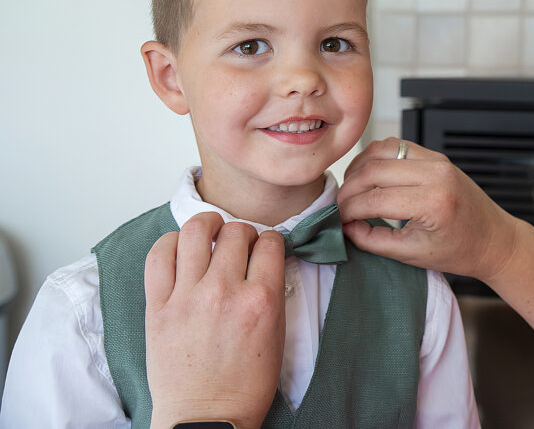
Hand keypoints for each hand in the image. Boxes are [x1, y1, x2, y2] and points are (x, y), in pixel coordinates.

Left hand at [144, 212, 284, 428]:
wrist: (206, 418)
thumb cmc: (244, 386)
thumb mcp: (277, 336)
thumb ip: (272, 292)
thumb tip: (265, 260)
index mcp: (261, 301)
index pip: (270, 243)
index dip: (270, 240)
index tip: (265, 247)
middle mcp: (224, 292)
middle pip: (236, 232)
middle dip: (243, 232)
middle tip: (240, 243)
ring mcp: (188, 297)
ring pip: (196, 231)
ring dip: (207, 223)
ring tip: (210, 229)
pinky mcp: (158, 307)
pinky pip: (158, 255)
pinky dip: (170, 242)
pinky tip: (180, 247)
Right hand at [338, 138, 524, 281]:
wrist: (493, 239)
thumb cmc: (459, 251)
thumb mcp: (412, 254)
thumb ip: (374, 240)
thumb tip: (345, 227)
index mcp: (433, 202)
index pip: (374, 199)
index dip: (349, 210)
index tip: (338, 221)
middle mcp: (436, 174)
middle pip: (373, 170)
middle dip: (349, 189)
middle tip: (340, 207)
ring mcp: (437, 160)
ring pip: (381, 150)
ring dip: (359, 168)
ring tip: (351, 191)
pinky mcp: (436, 156)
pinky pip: (396, 146)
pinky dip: (376, 158)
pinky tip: (367, 176)